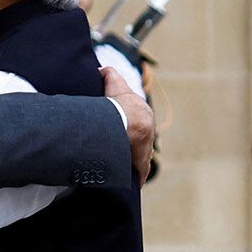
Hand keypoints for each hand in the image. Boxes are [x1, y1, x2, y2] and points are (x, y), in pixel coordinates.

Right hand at [103, 66, 155, 182]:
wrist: (128, 122)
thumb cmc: (120, 106)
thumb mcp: (115, 87)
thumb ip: (109, 76)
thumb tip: (102, 69)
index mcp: (144, 117)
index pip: (141, 125)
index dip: (132, 129)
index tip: (125, 135)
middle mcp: (149, 133)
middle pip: (142, 143)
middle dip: (135, 149)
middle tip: (123, 155)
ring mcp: (146, 149)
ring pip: (141, 158)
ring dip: (134, 164)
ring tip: (124, 170)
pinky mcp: (141, 163)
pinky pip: (139, 172)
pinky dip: (135, 177)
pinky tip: (132, 182)